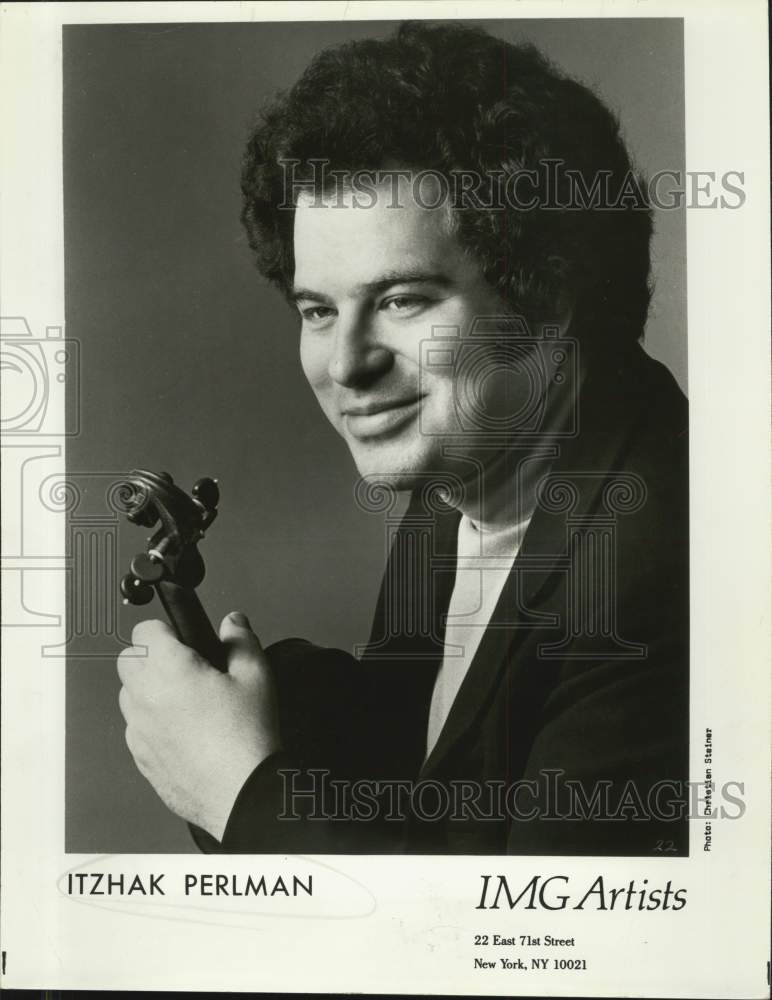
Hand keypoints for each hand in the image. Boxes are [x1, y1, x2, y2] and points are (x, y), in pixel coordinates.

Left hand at [117, 611, 279, 841]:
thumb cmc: (247, 739)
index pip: (144, 630)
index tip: (186, 639)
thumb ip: (241, 640)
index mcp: (168, 670)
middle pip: (128, 660)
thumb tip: (233, 623)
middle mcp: (144, 698)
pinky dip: (153, 723)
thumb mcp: (256, 676)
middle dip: (152, 656)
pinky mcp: (141, 758)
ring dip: (149, 689)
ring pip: (128, 695)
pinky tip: (186, 731)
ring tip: (187, 700)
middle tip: (185, 666)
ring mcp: (139, 731)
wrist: (242, 794)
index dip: (168, 629)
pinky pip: (137, 729)